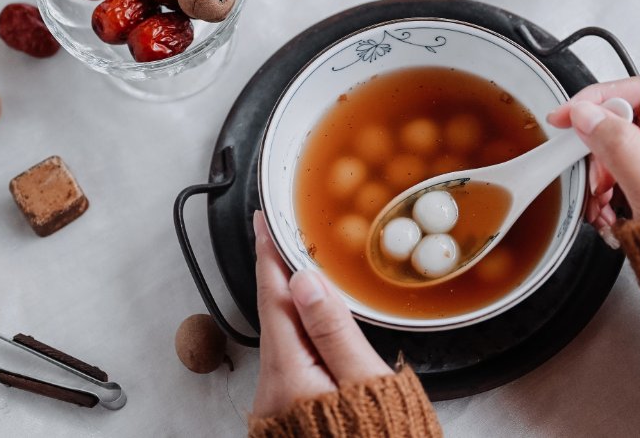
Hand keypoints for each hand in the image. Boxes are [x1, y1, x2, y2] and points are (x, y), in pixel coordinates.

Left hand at [251, 211, 390, 417]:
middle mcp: (273, 388)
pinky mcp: (289, 413)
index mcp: (289, 372)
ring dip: (292, 304)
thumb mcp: (363, 380)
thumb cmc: (378, 437)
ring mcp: (278, 403)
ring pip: (283, 339)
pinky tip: (315, 321)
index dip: (268, 255)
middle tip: (285, 236)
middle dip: (279, 275)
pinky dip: (301, 332)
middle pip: (275, 316)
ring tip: (303, 270)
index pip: (274, 297)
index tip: (261, 222)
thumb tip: (305, 281)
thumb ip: (333, 330)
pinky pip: (293, 359)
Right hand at [546, 75, 639, 242]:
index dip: (601, 99)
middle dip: (601, 153)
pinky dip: (611, 195)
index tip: (568, 115)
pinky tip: (609, 216)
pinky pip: (629, 177)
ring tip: (600, 207)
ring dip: (602, 180)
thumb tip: (586, 115)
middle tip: (587, 178)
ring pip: (625, 152)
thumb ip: (619, 148)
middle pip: (632, 125)